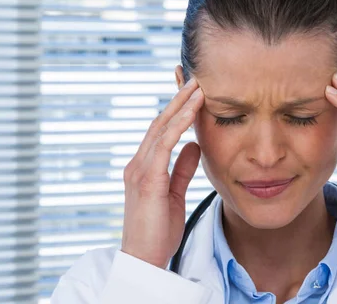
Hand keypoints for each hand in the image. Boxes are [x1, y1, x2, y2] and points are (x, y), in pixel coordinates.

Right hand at [121, 78, 203, 268]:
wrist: (144, 258)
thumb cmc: (158, 229)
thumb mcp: (175, 193)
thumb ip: (183, 168)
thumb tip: (195, 145)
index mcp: (145, 166)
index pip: (161, 131)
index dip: (176, 109)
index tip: (192, 91)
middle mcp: (139, 163)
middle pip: (160, 123)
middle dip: (178, 99)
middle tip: (195, 78)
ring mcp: (140, 170)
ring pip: (161, 128)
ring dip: (180, 105)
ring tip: (197, 86)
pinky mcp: (147, 179)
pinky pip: (164, 145)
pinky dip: (178, 125)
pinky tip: (192, 110)